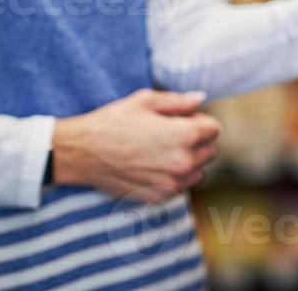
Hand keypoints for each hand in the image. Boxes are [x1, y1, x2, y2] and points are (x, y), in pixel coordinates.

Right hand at [52, 88, 219, 201]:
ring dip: (189, 162)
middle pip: (210, 151)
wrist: (83, 152)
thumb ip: (179, 101)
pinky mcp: (159, 198)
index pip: (214, 129)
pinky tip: (153, 166)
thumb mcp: (146, 100)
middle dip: (196, 141)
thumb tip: (201, 99)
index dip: (199, 121)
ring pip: (198, 172)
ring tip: (162, 151)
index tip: (182, 120)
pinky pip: (180, 188)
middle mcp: (184, 162)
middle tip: (170, 134)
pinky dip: (174, 178)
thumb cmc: (114, 121)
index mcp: (185, 135)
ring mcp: (172, 183)